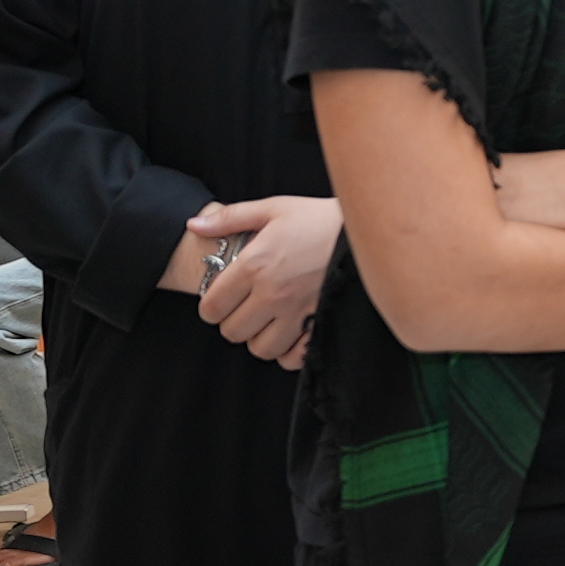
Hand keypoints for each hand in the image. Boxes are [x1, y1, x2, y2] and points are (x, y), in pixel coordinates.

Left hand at [183, 195, 342, 368]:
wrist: (370, 231)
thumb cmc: (320, 218)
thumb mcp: (275, 208)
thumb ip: (230, 218)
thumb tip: (194, 225)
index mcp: (254, 265)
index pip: (212, 307)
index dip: (212, 307)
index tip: (223, 299)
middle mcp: (272, 293)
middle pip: (232, 332)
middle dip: (235, 322)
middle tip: (247, 309)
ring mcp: (298, 312)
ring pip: (261, 348)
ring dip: (261, 338)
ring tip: (270, 322)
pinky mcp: (321, 323)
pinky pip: (294, 357)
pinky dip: (289, 351)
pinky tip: (292, 334)